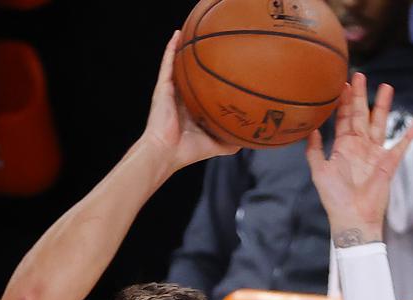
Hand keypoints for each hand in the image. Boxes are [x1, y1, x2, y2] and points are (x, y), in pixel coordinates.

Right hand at [142, 31, 237, 173]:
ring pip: (176, 66)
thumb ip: (231, 141)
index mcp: (191, 111)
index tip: (224, 70)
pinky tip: (177, 35)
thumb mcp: (216, 145)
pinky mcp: (162, 89)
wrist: (167, 152)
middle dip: (197, 63)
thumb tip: (250, 139)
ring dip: (182, 50)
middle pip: (189, 76)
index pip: (201, 91)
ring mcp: (170, 93)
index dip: (209, 81)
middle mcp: (180, 100)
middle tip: (212, 49)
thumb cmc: (187, 152)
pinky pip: (167, 65)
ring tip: (192, 33)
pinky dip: (170, 49)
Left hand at [305, 73, 412, 245]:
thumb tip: (310, 130)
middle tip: (360, 75)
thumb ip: (314, 150)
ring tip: (387, 87)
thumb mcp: (319, 171)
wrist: (351, 216)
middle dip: (360, 96)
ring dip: (383, 106)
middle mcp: (359, 146)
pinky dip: (410, 134)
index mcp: (342, 147)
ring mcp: (375, 153)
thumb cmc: (334, 197)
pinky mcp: (389, 163)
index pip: (342, 119)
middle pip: (361, 115)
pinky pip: (401, 146)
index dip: (342, 102)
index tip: (341, 84)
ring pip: (380, 123)